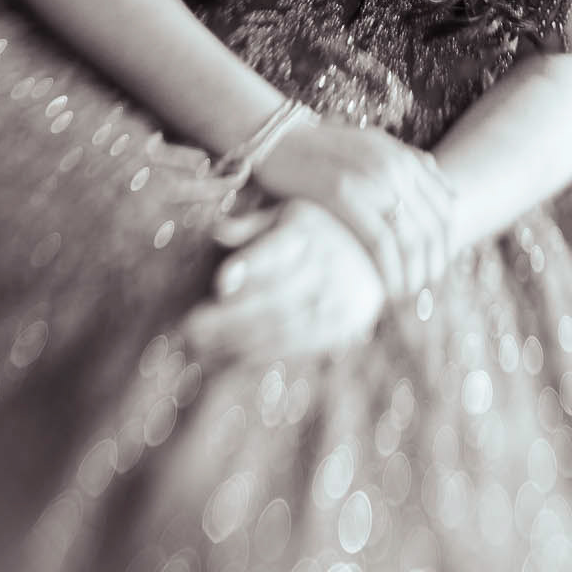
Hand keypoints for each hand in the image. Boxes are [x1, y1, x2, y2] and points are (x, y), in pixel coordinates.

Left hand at [186, 200, 385, 366]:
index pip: (276, 250)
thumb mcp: (289, 215)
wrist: (382, 256)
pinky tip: (228, 356)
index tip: (220, 282)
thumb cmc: (320, 229)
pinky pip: (294, 345)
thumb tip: (215, 231)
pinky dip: (259, 353)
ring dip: (237, 340)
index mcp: (305, 232)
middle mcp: (322, 268)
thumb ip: (251, 226)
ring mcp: (333, 301)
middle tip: (189, 327)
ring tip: (199, 346)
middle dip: (229, 317)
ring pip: (280, 327)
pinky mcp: (339, 328)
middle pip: (272, 298)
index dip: (251, 266)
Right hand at [256, 115, 456, 300]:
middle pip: (432, 228)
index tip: (433, 272)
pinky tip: (386, 289)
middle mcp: (395, 166)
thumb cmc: (326, 152)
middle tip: (420, 293)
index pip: (445, 210)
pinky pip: (380, 241)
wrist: (279, 138)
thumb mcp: (375, 151)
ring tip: (404, 296)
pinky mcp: (342, 192)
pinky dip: (389, 270)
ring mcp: (371, 177)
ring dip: (413, 275)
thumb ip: (413, 168)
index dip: (445, 247)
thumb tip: (452, 196)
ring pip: (411, 238)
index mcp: (405, 158)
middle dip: (431, 267)